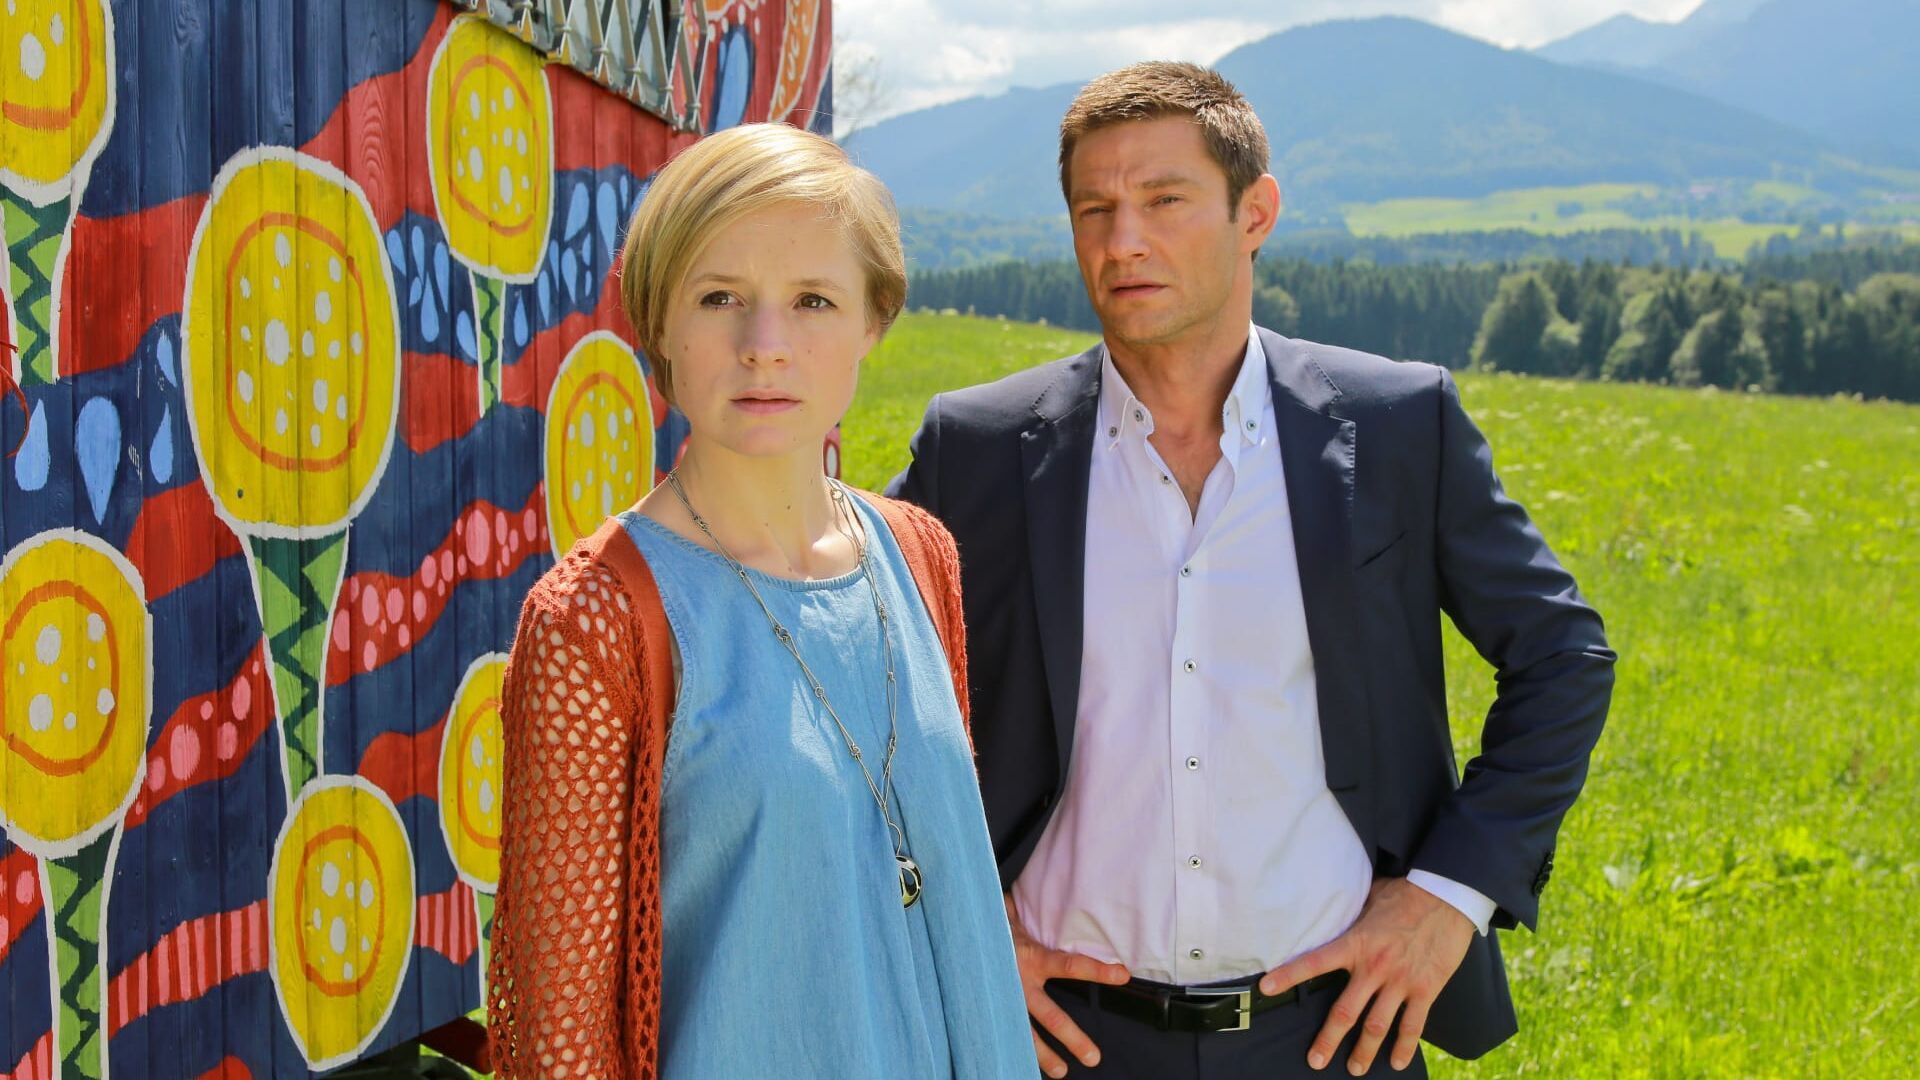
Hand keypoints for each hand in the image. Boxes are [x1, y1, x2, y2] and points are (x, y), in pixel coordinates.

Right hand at [1005, 894, 1129, 1077]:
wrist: (953, 931)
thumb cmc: (991, 920)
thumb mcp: (1013, 912)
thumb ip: (1034, 916)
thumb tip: (1057, 898)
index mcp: (1029, 956)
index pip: (1068, 965)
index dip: (1096, 970)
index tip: (1123, 975)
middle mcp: (1018, 983)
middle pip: (1050, 1016)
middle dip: (1073, 1038)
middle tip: (1093, 1058)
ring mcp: (1004, 999)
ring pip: (1026, 1033)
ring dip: (1045, 1056)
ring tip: (1063, 1072)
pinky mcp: (989, 1007)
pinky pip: (1005, 1030)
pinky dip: (1013, 1047)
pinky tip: (1022, 1065)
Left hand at [1258, 877, 1474, 1073]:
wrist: (1446, 896)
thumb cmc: (1405, 894)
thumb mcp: (1369, 899)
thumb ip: (1349, 916)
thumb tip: (1329, 909)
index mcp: (1356, 943)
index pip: (1315, 962)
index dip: (1289, 976)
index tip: (1266, 988)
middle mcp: (1375, 967)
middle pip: (1345, 1012)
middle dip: (1328, 1040)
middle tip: (1316, 1060)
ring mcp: (1401, 981)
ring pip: (1377, 1026)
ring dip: (1364, 1051)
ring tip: (1355, 1068)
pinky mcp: (1426, 989)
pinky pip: (1413, 1026)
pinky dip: (1404, 1047)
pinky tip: (1397, 1063)